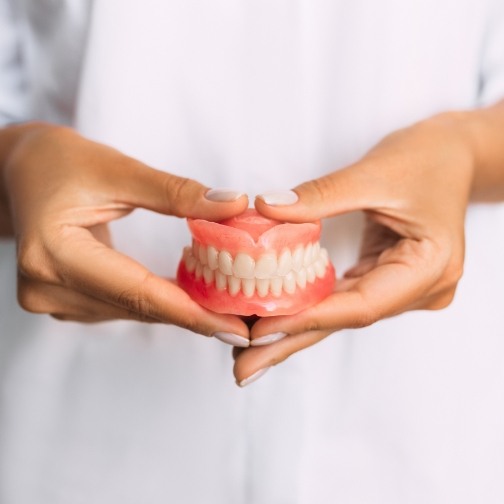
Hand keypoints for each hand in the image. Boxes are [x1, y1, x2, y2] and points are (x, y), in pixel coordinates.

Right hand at [2, 123, 248, 337]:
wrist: (17, 171)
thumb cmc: (59, 162)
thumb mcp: (118, 169)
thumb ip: (176, 192)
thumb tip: (234, 206)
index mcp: (54, 253)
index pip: (137, 292)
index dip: (191, 312)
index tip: (236, 328)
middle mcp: (46, 287)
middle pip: (137, 307)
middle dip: (194, 315)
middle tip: (243, 322)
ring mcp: (49, 299)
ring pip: (131, 311)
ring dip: (176, 309)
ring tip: (224, 308)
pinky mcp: (59, 300)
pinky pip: (120, 306)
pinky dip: (154, 301)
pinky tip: (185, 296)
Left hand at [233, 114, 474, 384]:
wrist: (451, 154)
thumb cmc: (426, 158)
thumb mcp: (373, 173)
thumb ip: (320, 195)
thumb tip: (266, 209)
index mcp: (429, 267)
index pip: (360, 304)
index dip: (307, 318)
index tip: (259, 330)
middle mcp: (420, 288)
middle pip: (346, 319)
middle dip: (291, 342)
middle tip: (244, 368)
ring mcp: (404, 286)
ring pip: (340, 313)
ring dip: (295, 329)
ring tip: (250, 350)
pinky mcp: (387, 277)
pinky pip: (343, 297)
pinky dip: (309, 307)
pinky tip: (277, 318)